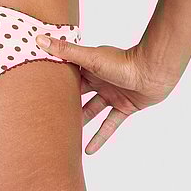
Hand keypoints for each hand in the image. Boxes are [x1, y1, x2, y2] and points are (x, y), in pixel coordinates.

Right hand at [34, 34, 178, 153]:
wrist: (153, 72)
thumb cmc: (123, 62)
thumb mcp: (89, 58)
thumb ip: (65, 51)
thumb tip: (39, 39)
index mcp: (90, 66)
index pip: (68, 74)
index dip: (55, 81)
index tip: (37, 88)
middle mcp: (100, 80)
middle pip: (79, 94)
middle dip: (65, 103)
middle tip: (47, 115)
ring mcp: (112, 95)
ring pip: (92, 111)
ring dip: (80, 122)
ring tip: (64, 134)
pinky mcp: (124, 107)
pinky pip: (109, 125)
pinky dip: (100, 137)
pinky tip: (89, 151)